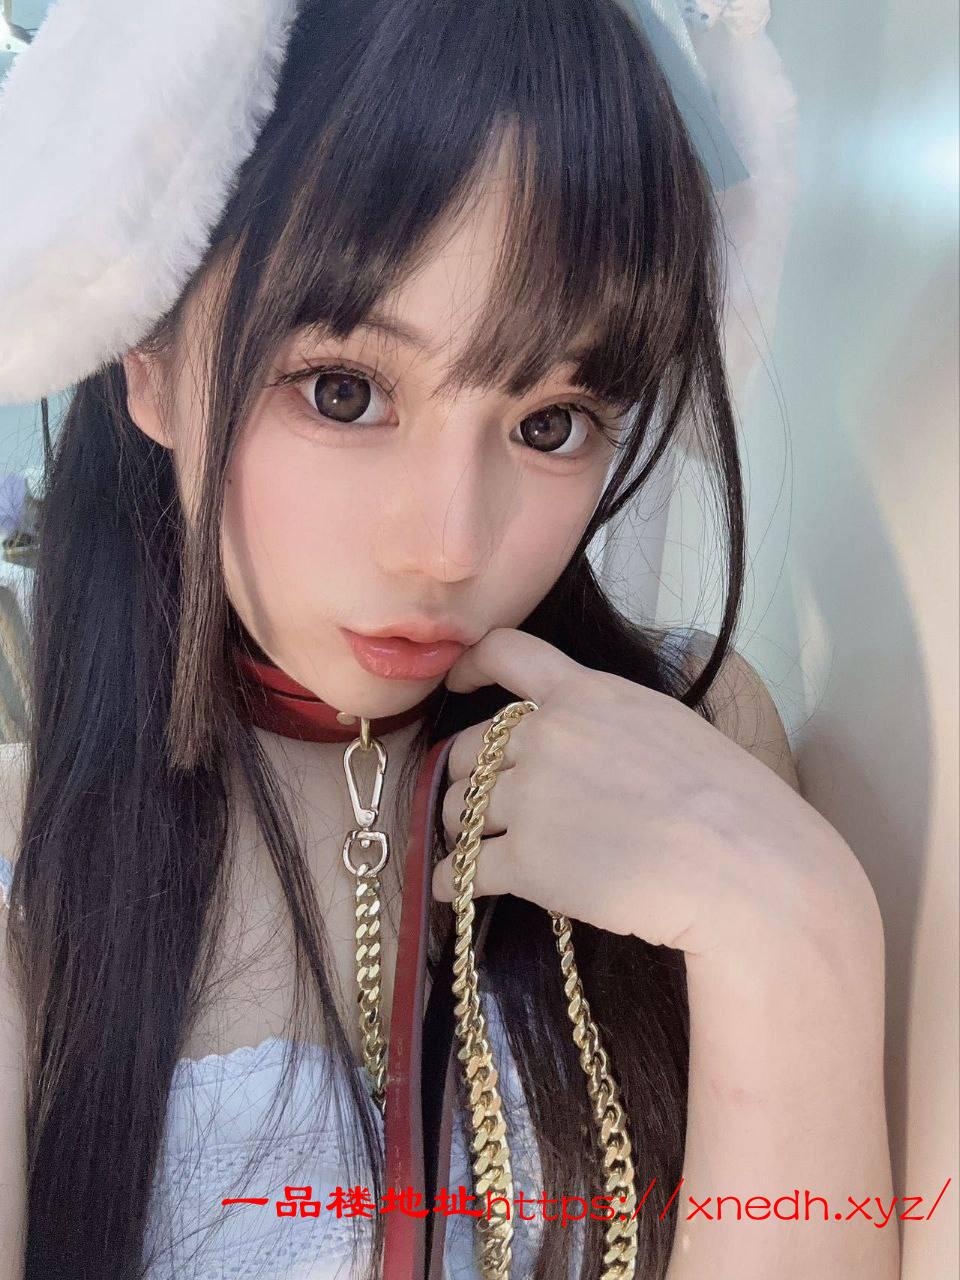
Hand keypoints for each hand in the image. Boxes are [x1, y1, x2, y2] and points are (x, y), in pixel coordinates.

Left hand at [431, 628, 861, 961]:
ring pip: (459, 808)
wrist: (746, 870)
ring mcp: (532, 795)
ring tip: (473, 850)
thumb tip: (589, 748)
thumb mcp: (670, 729)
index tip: (456, 683)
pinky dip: (452, 880)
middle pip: (468, 747)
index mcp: (589, 694)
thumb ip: (612, 724)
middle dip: (467, 777)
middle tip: (479, 806)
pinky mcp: (526, 860)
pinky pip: (463, 868)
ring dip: (461, 829)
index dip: (470, 666)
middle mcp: (549, 734)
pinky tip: (455, 890)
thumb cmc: (733, 805)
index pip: (508, 653)